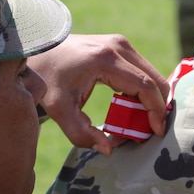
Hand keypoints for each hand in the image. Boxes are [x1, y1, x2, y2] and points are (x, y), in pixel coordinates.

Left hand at [28, 33, 169, 152]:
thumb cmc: (47, 79)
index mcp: (106, 60)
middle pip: (155, 80)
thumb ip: (81, 133)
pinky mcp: (120, 46)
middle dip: (156, 108)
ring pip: (152, 76)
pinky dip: (142, 92)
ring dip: (150, 101)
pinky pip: (142, 72)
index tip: (156, 132)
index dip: (155, 111)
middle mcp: (118, 46)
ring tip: (132, 122)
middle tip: (145, 131)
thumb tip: (108, 149)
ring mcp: (121, 43)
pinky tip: (128, 108)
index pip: (145, 86)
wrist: (36, 50)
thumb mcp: (59, 109)